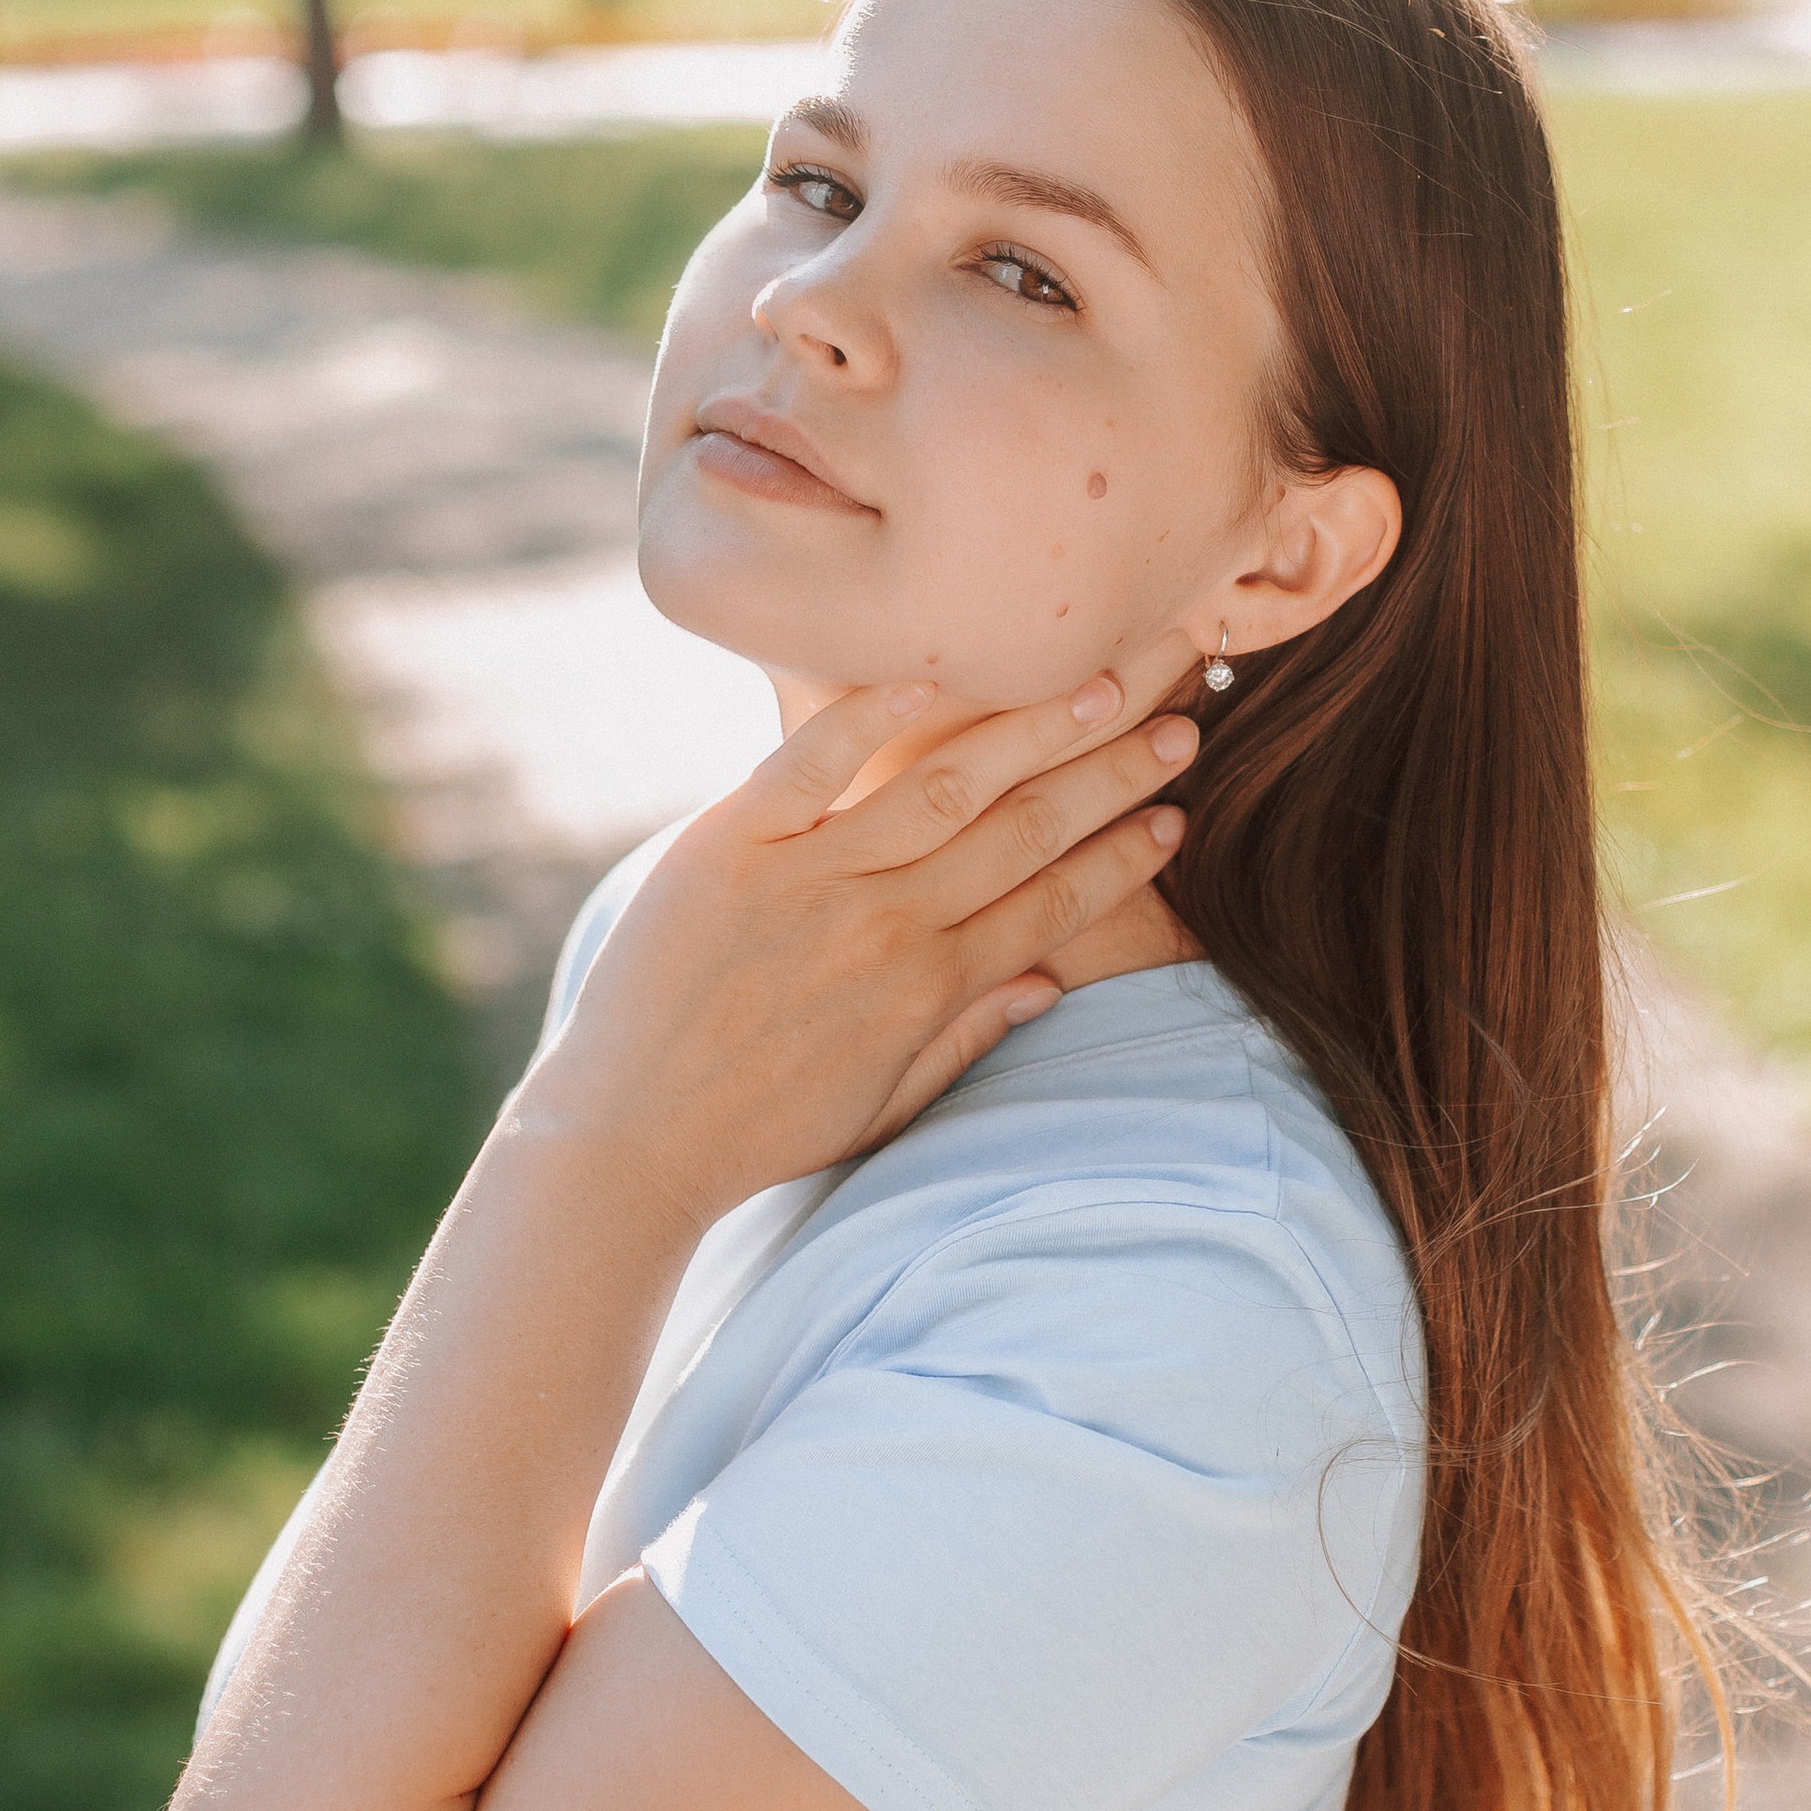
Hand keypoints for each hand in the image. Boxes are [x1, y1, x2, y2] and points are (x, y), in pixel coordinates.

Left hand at [517, 639, 1204, 1231]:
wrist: (626, 1138)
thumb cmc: (756, 1128)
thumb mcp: (881, 1102)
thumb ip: (967, 1036)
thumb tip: (1047, 986)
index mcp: (929, 987)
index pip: (1055, 903)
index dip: (1125, 856)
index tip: (1181, 811)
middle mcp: (887, 926)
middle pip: (1027, 829)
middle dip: (1114, 770)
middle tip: (1185, 713)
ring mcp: (811, 880)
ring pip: (947, 786)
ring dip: (1035, 729)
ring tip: (1105, 680)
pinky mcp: (732, 843)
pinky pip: (812, 763)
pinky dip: (871, 715)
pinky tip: (932, 673)